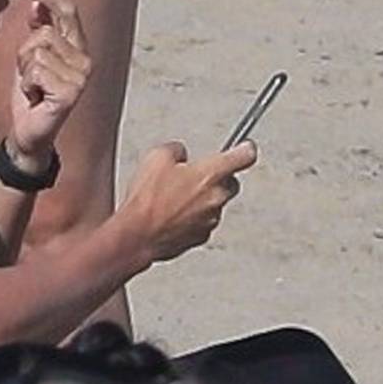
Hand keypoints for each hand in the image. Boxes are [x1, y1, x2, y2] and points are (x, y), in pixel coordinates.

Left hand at [6, 0, 92, 162]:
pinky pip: (35, 70)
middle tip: (29, 73)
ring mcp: (80, 78)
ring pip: (37, 51)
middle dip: (26, 51)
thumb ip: (39, 28)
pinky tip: (34, 97)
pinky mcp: (70, 93)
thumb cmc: (30, 93)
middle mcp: (86, 61)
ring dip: (24, 70)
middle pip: (46, 31)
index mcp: (79, 49)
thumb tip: (37, 0)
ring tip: (32, 86)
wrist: (27, 132)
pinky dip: (26, 84)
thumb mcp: (30, 55)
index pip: (68, 13)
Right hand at [121, 140, 256, 263]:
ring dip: (202, 199)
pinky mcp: (201, 237)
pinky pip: (203, 221)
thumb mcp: (157, 157)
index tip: (245, 146)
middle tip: (196, 174)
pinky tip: (172, 214)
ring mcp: (211, 220)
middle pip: (231, 183)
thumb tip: (181, 155)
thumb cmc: (148, 199)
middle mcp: (217, 197)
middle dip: (218, 178)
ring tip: (174, 197)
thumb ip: (177, 150)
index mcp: (212, 173)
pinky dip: (193, 217)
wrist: (137, 236)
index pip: (245, 156)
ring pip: (216, 204)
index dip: (245, 149)